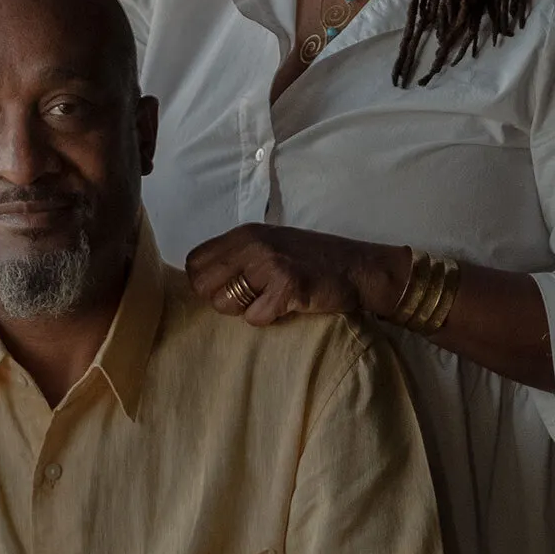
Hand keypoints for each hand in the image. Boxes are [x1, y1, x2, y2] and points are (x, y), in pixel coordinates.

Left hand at [185, 224, 407, 326]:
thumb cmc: (313, 263)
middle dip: (223, 301)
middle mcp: (252, 244)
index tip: (231, 291)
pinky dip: (270, 319)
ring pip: (225, 303)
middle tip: (252, 300)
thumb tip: (202, 283)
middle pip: (203, 286)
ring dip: (246, 311)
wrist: (359, 269)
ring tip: (272, 301)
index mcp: (244, 234)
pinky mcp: (286, 285)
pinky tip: (288, 307)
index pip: (195, 263)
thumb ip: (238, 258)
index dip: (207, 284)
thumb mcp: (270, 246)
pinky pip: (254, 318)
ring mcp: (269, 263)